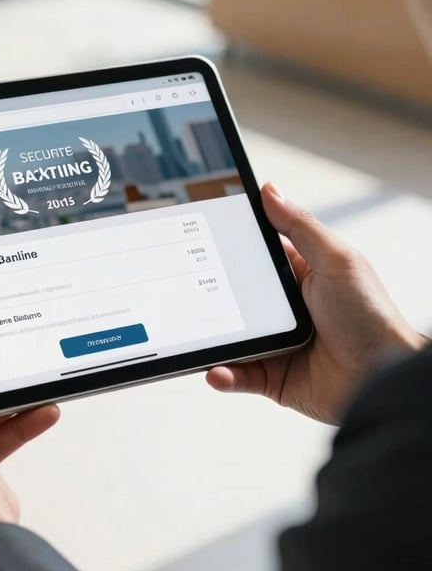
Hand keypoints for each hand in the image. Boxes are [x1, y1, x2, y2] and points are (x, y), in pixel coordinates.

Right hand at [207, 183, 427, 424]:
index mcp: (297, 278)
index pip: (254, 259)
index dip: (228, 250)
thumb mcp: (336, 260)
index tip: (200, 241)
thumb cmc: (372, 317)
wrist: (383, 379)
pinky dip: (223, 374)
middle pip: (233, 299)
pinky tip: (217, 370)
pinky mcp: (272, 378)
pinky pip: (237, 375)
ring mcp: (274, 344)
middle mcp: (282, 311)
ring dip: (212, 340)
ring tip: (199, 338)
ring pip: (230, 339)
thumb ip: (300, 225)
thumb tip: (269, 191)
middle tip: (187, 292)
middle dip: (211, 298)